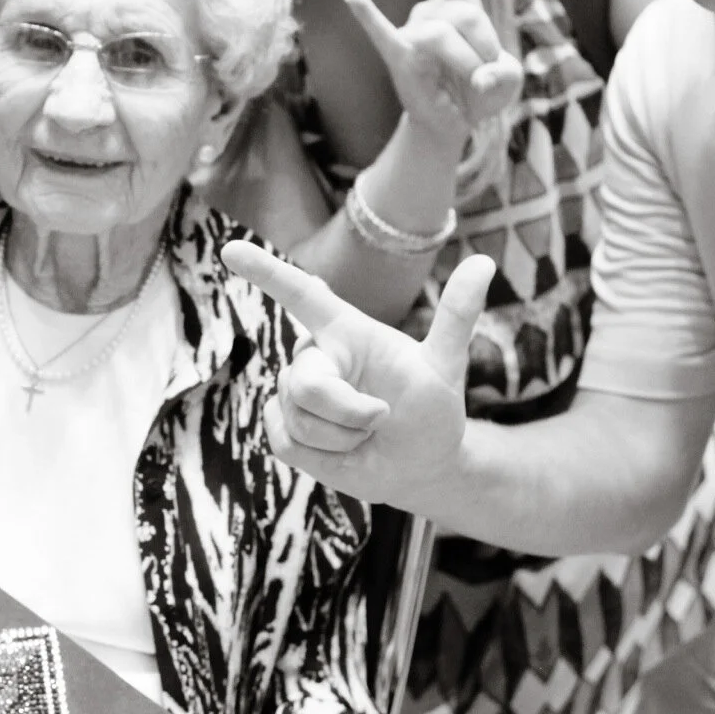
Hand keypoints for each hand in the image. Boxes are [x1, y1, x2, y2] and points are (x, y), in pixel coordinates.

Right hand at [221, 242, 487, 509]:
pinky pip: (286, 441)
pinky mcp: (283, 429)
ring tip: (366, 436)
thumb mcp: (447, 365)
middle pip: (304, 381)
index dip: (266, 271)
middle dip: (346, 411)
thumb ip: (456, 315)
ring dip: (343, 437)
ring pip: (297, 417)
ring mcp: (294, 394)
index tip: (230, 249)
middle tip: (382, 420)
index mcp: (345, 330)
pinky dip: (324, 456)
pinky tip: (344, 451)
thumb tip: (484, 264)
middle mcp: (314, 356)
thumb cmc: (432, 409)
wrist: (421, 464)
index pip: (300, 294)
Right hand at [342, 0, 523, 154]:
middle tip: (483, 78)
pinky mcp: (399, 57)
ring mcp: (413, 32)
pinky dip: (369, 15)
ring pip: (441, 36)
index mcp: (462, 4)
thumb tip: (477, 82)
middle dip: (483, 49)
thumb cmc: (479, 93)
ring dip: (464, 65)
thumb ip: (505, 77)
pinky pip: (382, 33)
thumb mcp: (508, 82)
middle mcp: (434, 10)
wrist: (450, 126)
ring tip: (465, 88)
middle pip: (465, 14)